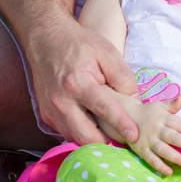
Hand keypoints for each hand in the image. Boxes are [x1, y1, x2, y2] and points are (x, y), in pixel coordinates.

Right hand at [26, 14, 142, 144]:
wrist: (46, 39)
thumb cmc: (79, 44)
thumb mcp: (107, 52)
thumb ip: (123, 77)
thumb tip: (135, 100)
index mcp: (78, 83)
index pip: (103, 109)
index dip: (121, 124)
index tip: (134, 135)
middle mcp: (61, 101)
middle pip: (85, 135)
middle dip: (106, 141)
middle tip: (122, 138)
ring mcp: (51, 110)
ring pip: (74, 138)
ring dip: (92, 139)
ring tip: (109, 131)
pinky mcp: (46, 115)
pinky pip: (66, 132)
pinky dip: (80, 132)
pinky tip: (92, 123)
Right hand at [129, 95, 180, 175]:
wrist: (126, 117)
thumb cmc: (149, 113)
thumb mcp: (160, 105)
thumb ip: (173, 104)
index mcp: (163, 118)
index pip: (178, 124)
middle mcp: (156, 129)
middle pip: (172, 137)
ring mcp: (148, 140)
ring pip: (163, 150)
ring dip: (175, 157)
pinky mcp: (141, 150)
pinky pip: (151, 159)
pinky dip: (160, 166)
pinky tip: (169, 172)